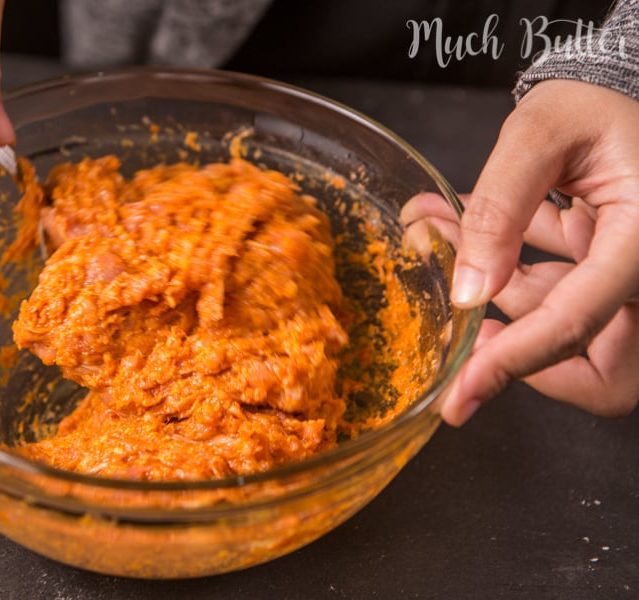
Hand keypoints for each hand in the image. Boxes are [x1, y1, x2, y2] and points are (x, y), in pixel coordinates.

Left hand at [433, 79, 638, 424]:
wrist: (624, 92)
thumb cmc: (598, 101)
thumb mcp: (543, 132)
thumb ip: (502, 207)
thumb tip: (470, 291)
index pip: (576, 322)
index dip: (514, 364)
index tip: (460, 397)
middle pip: (595, 363)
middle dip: (521, 350)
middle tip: (465, 326)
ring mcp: (629, 274)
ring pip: (560, 321)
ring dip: (495, 289)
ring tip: (437, 228)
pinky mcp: (609, 269)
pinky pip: (557, 291)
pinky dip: (509, 268)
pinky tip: (467, 224)